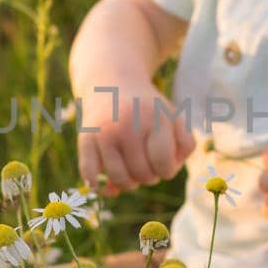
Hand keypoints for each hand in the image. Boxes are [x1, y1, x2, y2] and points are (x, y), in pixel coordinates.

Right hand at [76, 80, 195, 196]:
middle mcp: (128, 124)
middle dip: (149, 176)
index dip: (167, 171)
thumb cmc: (147, 109)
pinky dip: (99, 185)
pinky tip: (106, 179)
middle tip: (146, 164)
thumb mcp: (172, 118)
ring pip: (119, 179)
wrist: (110, 82)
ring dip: (128, 184)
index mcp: (156, 118)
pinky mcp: (85, 139)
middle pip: (143, 175)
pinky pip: (91, 175)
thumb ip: (182, 147)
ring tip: (131, 170)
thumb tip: (162, 175)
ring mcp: (105, 132)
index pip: (164, 163)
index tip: (163, 164)